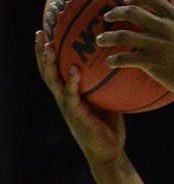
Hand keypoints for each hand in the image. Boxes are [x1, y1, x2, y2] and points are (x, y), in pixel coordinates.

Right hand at [35, 30, 125, 166]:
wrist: (108, 152)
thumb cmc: (109, 127)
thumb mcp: (108, 101)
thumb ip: (108, 85)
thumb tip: (123, 65)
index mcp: (69, 94)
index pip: (55, 69)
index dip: (48, 52)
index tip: (46, 32)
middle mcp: (64, 98)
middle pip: (47, 71)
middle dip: (41, 52)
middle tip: (39, 32)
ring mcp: (68, 106)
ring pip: (54, 81)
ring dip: (49, 64)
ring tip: (48, 46)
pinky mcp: (77, 115)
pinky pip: (72, 96)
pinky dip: (72, 82)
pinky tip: (74, 70)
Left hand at [97, 0, 173, 104]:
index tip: (129, 2)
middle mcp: (164, 27)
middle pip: (132, 11)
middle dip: (115, 12)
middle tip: (108, 17)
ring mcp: (156, 44)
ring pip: (122, 35)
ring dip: (107, 37)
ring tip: (100, 40)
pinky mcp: (151, 62)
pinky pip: (126, 58)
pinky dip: (115, 60)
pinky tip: (110, 63)